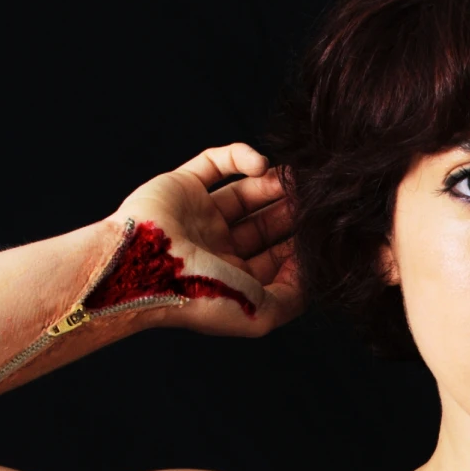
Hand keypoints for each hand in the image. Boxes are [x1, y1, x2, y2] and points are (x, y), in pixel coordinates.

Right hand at [111, 142, 302, 334]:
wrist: (145, 268)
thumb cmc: (201, 296)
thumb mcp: (260, 313)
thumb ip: (293, 298)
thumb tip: (311, 270)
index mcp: (232, 279)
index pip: (275, 259)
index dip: (299, 245)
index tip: (323, 232)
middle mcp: (216, 248)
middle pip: (264, 224)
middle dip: (291, 212)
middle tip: (316, 199)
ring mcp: (198, 215)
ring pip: (246, 192)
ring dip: (274, 184)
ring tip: (298, 180)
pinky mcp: (182, 184)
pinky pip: (216, 162)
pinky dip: (240, 157)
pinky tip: (261, 166)